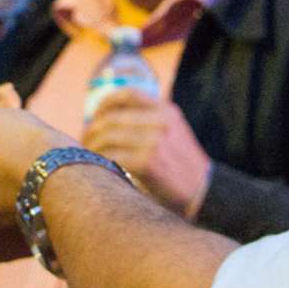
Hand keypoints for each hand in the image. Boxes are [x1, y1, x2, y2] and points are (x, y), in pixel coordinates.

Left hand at [82, 91, 211, 217]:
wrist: (204, 193)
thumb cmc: (182, 166)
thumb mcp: (173, 132)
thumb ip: (148, 121)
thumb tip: (107, 117)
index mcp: (167, 111)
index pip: (128, 94)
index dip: (105, 102)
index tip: (95, 115)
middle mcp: (161, 121)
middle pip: (112, 117)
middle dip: (92, 129)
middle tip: (84, 141)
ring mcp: (154, 141)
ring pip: (108, 135)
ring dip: (91, 145)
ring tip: (86, 154)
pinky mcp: (147, 162)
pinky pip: (111, 155)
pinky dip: (99, 160)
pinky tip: (96, 166)